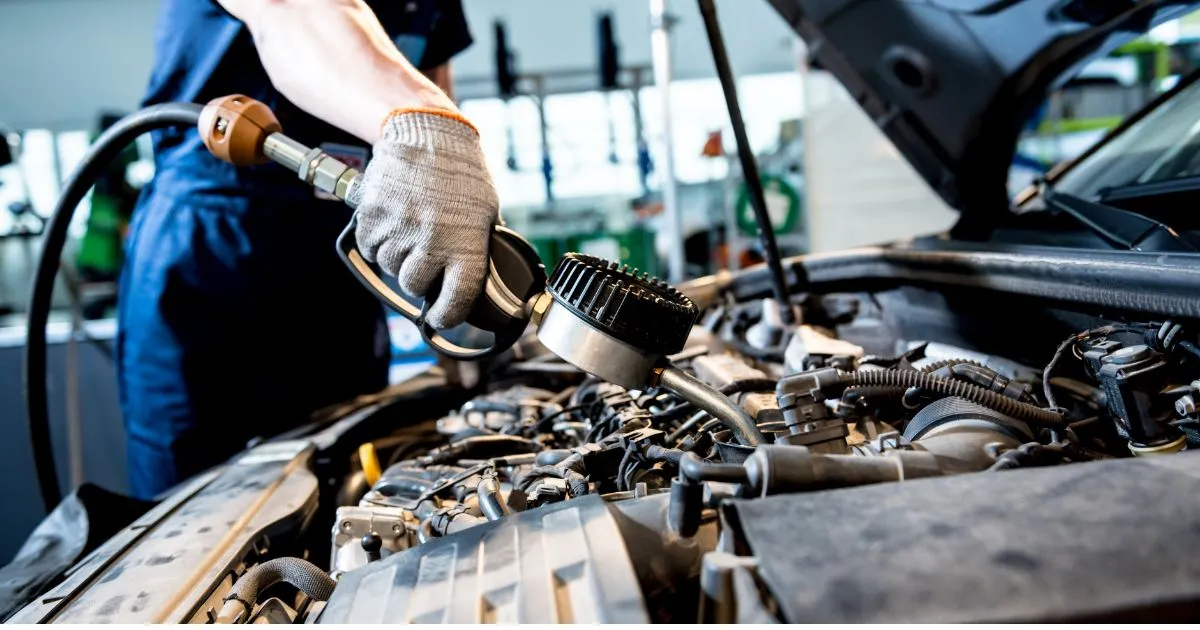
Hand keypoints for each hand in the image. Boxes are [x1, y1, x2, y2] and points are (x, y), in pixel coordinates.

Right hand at [350, 109, 498, 328]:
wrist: (428, 133)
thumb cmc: (461, 173)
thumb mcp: (486, 213)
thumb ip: (476, 249)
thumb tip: (472, 282)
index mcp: (465, 244)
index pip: (455, 300)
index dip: (446, 315)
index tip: (441, 317)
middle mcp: (431, 241)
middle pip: (415, 285)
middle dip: (420, 277)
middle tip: (426, 256)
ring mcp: (399, 229)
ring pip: (389, 267)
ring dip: (398, 257)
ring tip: (411, 229)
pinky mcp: (372, 217)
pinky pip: (370, 248)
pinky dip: (378, 242)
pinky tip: (393, 222)